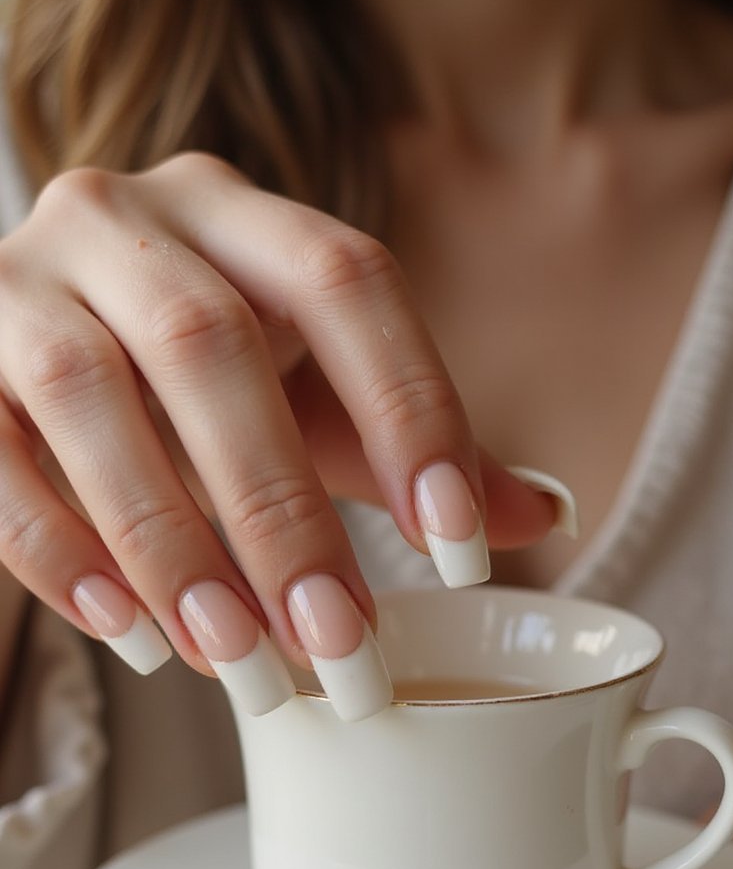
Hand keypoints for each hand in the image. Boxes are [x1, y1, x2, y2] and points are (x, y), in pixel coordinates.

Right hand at [0, 153, 556, 716]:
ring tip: (235, 655)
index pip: (347, 279)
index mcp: (242, 213)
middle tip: (339, 644)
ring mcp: (22, 279)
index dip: (410, 409)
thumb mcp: (305, 397)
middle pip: (210, 341)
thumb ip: (403, 447)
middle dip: (280, 509)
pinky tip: (128, 632)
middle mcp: (126, 217)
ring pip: (90, 392)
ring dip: (168, 539)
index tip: (460, 550)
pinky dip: (56, 546)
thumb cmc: (196, 380)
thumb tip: (545, 516)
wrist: (33, 346)